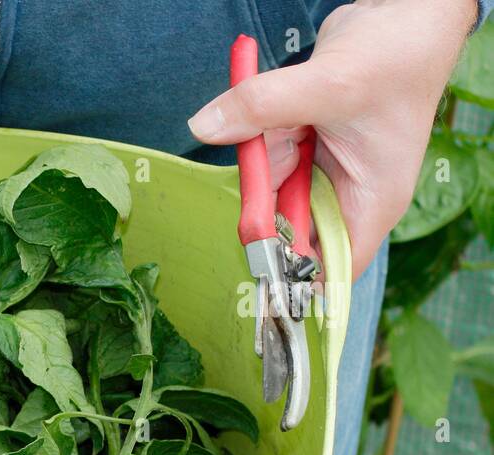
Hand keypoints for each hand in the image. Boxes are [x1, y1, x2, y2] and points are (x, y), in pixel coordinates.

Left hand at [188, 0, 476, 277]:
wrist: (402, 14)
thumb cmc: (396, 55)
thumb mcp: (329, 85)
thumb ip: (263, 107)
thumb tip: (205, 126)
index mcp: (370, 204)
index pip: (328, 269)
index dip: (289, 274)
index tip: (253, 256)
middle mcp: (347, 196)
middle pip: (287, 230)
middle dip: (264, 202)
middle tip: (267, 157)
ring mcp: (324, 172)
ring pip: (271, 191)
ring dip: (263, 159)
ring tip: (290, 121)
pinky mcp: (306, 148)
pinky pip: (268, 159)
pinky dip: (260, 138)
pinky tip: (279, 110)